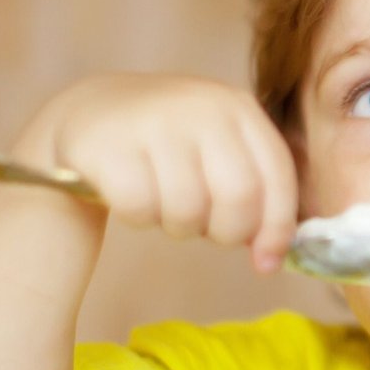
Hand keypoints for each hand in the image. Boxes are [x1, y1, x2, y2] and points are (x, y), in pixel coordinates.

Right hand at [16, 74, 298, 270]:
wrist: (92, 113)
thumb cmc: (169, 148)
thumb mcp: (219, 152)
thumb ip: (256, 194)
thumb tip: (271, 258)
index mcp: (239, 108)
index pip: (277, 175)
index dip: (277, 228)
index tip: (266, 263)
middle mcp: (202, 107)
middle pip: (239, 197)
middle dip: (226, 232)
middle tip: (204, 229)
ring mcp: (155, 122)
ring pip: (188, 210)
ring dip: (178, 226)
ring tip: (164, 204)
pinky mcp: (110, 145)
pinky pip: (141, 209)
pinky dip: (139, 217)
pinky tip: (131, 195)